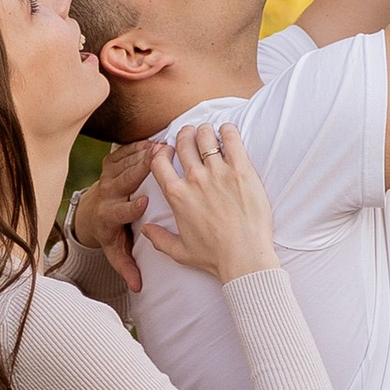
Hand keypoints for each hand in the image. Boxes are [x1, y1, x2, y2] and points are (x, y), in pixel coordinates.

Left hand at [70, 136, 158, 292]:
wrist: (93, 211)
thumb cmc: (112, 233)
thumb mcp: (117, 252)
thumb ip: (127, 267)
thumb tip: (137, 288)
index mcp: (108, 217)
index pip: (119, 212)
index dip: (130, 207)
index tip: (145, 201)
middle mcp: (106, 195)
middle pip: (123, 180)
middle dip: (139, 169)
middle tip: (159, 159)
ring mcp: (106, 176)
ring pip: (124, 163)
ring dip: (143, 154)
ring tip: (163, 147)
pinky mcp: (109, 163)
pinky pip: (123, 152)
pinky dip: (138, 146)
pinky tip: (156, 141)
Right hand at [138, 118, 278, 282]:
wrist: (245, 257)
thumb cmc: (214, 257)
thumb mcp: (180, 251)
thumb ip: (159, 238)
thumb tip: (145, 228)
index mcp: (176, 195)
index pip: (159, 161)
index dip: (161, 151)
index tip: (167, 149)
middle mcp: (194, 180)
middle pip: (183, 142)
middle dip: (184, 134)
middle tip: (190, 134)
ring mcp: (218, 173)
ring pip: (205, 137)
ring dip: (205, 131)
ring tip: (209, 133)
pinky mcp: (241, 170)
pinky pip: (231, 139)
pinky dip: (227, 131)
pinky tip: (227, 131)